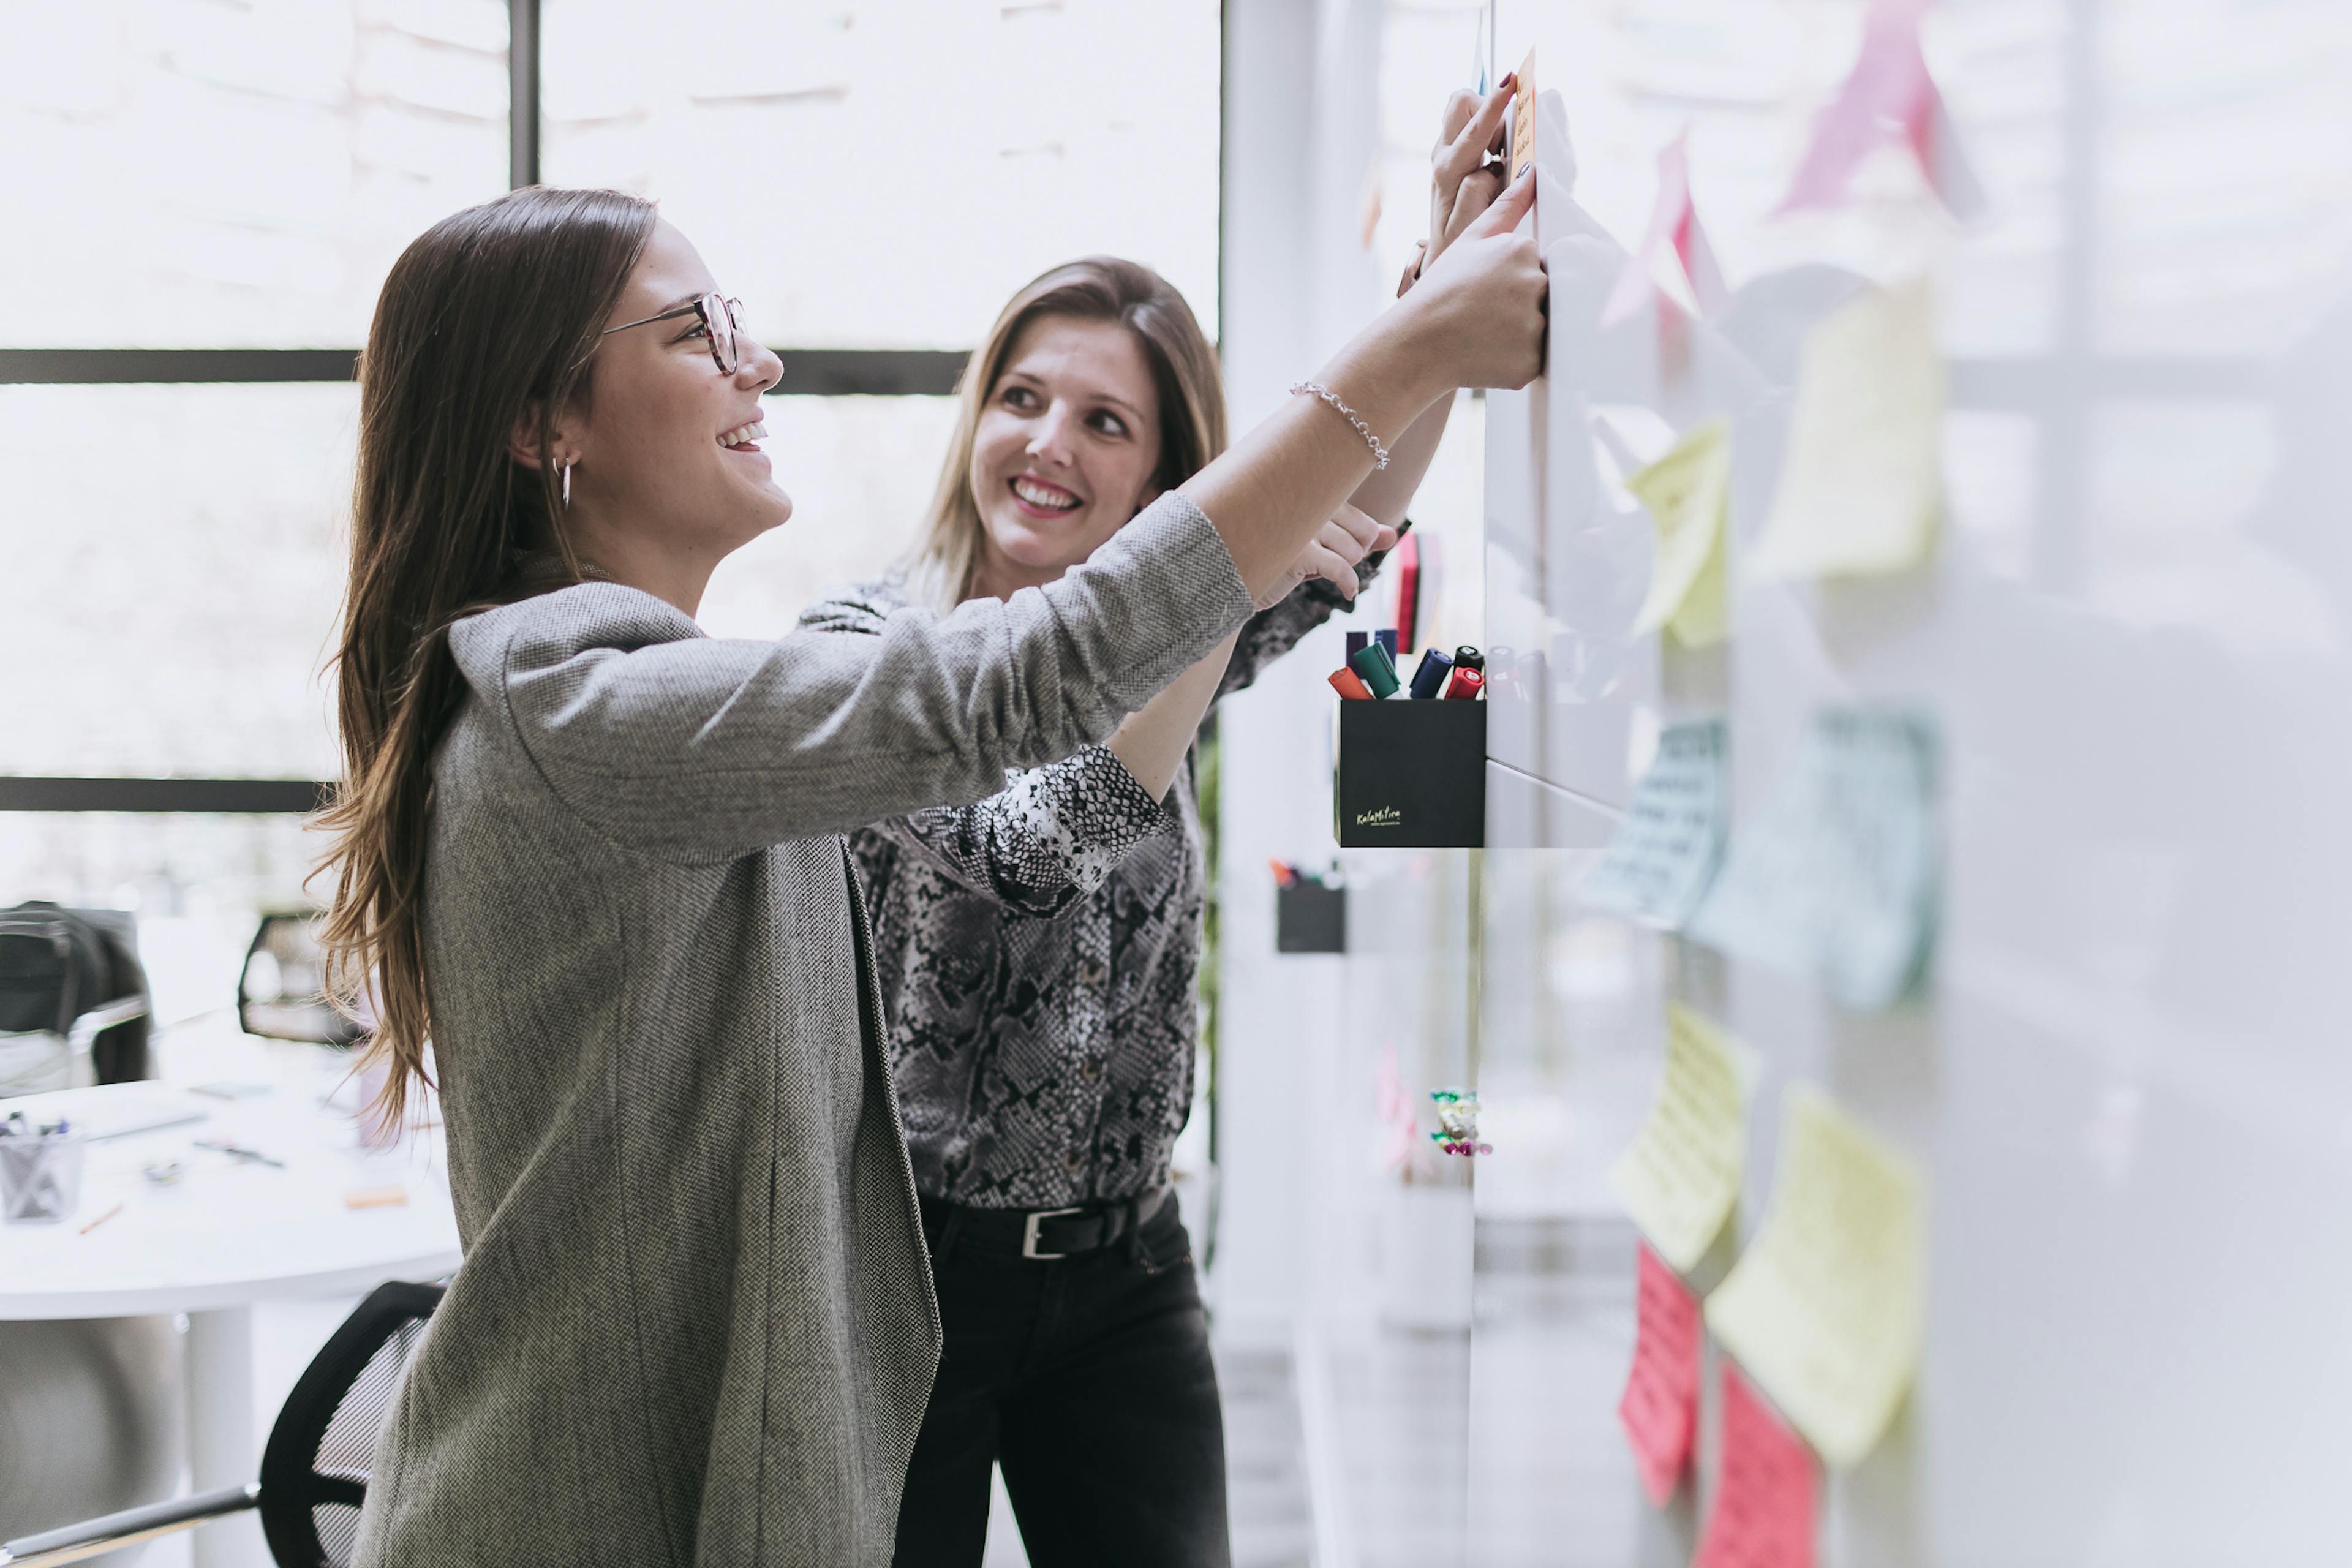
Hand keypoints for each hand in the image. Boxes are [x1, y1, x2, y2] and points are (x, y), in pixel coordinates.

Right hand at [1251, 503, 1396, 610]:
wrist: (1240, 580)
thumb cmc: (1284, 559)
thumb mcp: (1324, 546)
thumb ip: (1360, 536)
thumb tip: (1393, 535)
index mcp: (1315, 497)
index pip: (1364, 522)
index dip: (1363, 544)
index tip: (1343, 553)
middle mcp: (1309, 506)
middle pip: (1363, 535)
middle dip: (1356, 556)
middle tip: (1334, 563)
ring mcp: (1303, 528)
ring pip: (1353, 552)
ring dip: (1347, 570)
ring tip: (1326, 572)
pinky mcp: (1298, 553)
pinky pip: (1341, 570)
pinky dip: (1349, 585)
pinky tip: (1347, 593)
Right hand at [1399, 168, 1545, 390]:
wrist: (1417, 343)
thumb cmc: (1441, 289)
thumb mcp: (1470, 239)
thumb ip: (1507, 206)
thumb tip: (1533, 173)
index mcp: (1523, 250)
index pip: (1535, 266)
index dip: (1510, 281)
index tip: (1485, 291)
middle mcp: (1536, 282)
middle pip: (1541, 295)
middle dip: (1518, 306)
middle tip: (1483, 315)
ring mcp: (1535, 323)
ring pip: (1541, 328)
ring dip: (1519, 334)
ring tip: (1485, 336)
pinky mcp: (1532, 359)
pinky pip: (1535, 358)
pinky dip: (1516, 360)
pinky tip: (1489, 355)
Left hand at [1404, 75, 1515, 294]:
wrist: (1443, 251)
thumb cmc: (1460, 242)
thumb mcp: (1470, 226)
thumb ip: (1480, 194)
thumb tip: (1493, 166)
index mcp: (1448, 171)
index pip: (1474, 128)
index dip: (1495, 103)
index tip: (1512, 80)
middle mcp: (1442, 154)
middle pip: (1461, 102)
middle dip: (1489, 106)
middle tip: (1505, 141)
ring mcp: (1445, 150)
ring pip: (1465, 108)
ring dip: (1489, 118)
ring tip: (1500, 152)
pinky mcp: (1452, 150)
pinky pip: (1470, 122)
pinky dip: (1487, 126)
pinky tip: (1496, 153)